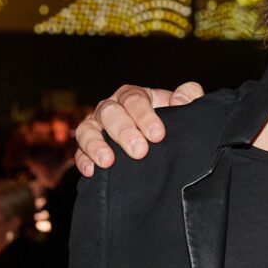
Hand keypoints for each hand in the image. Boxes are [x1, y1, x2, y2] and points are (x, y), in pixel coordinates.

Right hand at [73, 82, 203, 175]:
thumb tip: (179, 99)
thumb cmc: (171, 123)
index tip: (158, 135)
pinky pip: (79, 151)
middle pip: (110, 112)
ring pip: (87, 129)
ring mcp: (96, 126)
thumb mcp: (184, 109)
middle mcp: (111, 107)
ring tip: (108, 162)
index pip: (134, 99)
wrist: (158, 144)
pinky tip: (92, 171)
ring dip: (96, 145)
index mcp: (133, 96)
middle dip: (124, 131)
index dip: (145, 116)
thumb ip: (189, 96)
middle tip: (140, 151)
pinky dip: (83, 160)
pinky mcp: (87, 147)